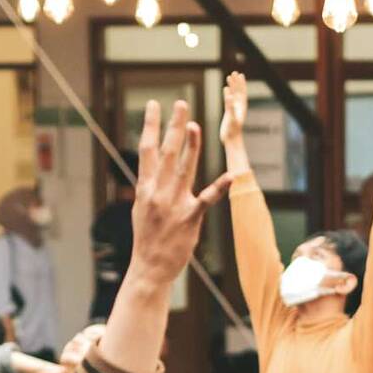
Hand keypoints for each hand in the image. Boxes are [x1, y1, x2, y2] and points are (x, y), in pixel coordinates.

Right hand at [129, 100, 232, 289]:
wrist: (150, 268)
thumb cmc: (148, 240)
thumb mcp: (141, 210)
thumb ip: (148, 189)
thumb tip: (150, 171)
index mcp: (145, 189)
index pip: (146, 150)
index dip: (150, 126)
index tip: (154, 105)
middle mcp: (157, 192)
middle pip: (166, 152)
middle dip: (173, 126)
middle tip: (181, 104)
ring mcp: (173, 204)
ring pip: (184, 168)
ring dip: (190, 145)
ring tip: (195, 124)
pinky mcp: (190, 218)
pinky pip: (207, 198)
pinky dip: (220, 187)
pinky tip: (232, 176)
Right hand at [220, 72, 247, 145]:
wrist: (231, 139)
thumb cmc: (232, 131)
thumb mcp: (232, 118)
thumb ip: (230, 107)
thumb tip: (229, 96)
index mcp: (241, 107)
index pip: (242, 92)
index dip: (241, 84)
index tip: (239, 75)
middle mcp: (239, 106)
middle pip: (238, 91)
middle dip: (236, 82)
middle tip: (234, 72)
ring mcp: (234, 109)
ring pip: (233, 94)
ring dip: (232, 86)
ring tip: (229, 77)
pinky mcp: (229, 112)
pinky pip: (228, 100)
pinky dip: (227, 93)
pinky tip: (225, 89)